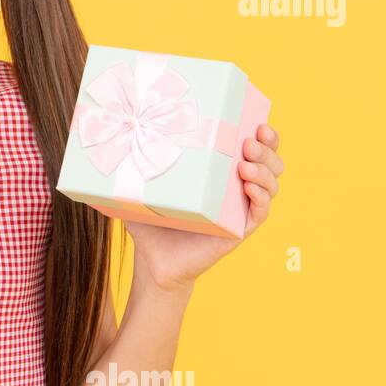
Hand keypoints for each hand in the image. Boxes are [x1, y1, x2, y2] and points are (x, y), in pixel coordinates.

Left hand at [122, 124, 283, 292]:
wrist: (152, 261)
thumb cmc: (150, 221)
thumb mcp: (145, 185)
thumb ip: (137, 162)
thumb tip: (114, 132)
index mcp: (219, 172)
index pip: (253, 148)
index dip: (264, 135)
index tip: (258, 123)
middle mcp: (235, 189)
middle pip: (270, 163)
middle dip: (266, 149)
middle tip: (249, 142)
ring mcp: (239, 210)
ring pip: (270, 186)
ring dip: (264, 172)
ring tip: (245, 165)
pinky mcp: (237, 231)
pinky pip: (259, 213)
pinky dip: (260, 199)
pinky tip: (250, 189)